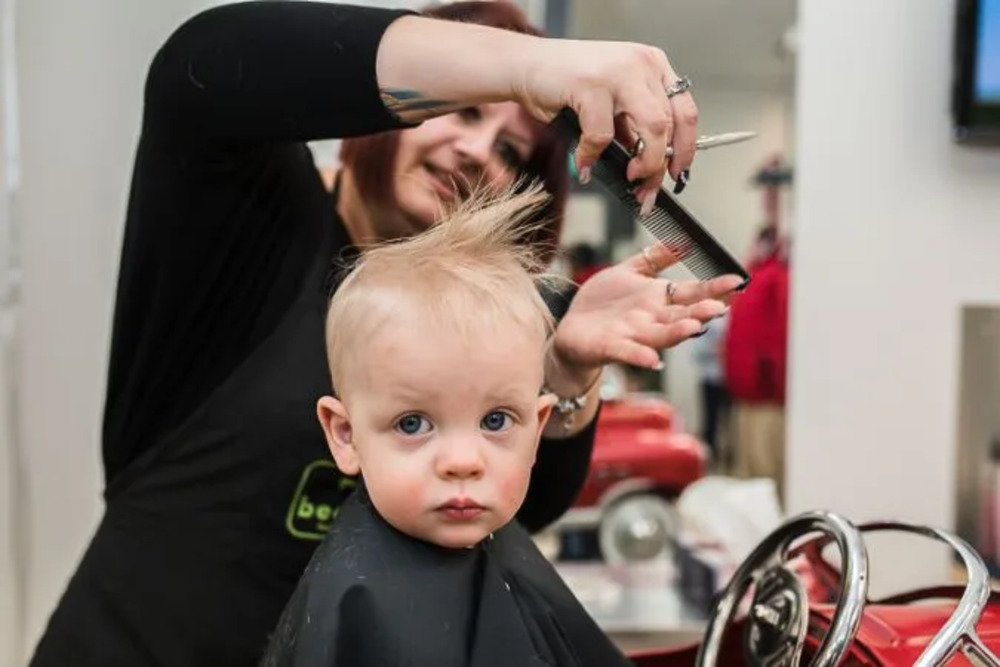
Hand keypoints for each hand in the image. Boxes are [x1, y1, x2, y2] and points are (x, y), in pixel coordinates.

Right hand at [513, 39, 697, 201]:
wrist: (526, 65)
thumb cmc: (566, 85)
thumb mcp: (612, 102)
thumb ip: (632, 126)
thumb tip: (649, 165)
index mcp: (653, 65)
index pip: (685, 111)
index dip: (686, 148)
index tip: (677, 173)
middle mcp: (642, 65)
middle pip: (671, 124)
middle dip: (661, 165)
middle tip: (647, 188)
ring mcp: (619, 73)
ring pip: (652, 129)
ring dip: (644, 164)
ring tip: (628, 177)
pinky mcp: (592, 85)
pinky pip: (603, 135)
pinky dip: (592, 157)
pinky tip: (583, 164)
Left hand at [551, 243, 743, 380]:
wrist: (572, 328)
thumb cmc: (602, 303)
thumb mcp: (628, 272)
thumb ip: (656, 258)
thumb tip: (684, 240)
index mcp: (658, 300)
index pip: (691, 293)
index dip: (713, 288)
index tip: (736, 281)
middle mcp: (651, 319)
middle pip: (680, 315)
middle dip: (700, 312)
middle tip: (719, 308)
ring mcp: (633, 334)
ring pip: (659, 334)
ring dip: (676, 332)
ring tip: (693, 327)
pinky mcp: (611, 346)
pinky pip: (627, 351)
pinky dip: (640, 355)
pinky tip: (652, 359)